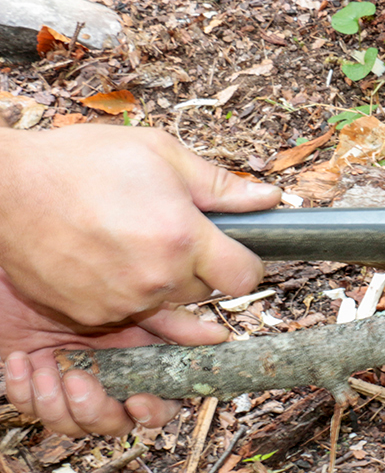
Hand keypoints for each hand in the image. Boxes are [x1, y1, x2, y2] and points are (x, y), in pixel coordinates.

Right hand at [0, 125, 281, 325]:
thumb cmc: (82, 163)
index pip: (246, 277)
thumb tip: (270, 199)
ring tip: (131, 242)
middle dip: (198, 268)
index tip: (234, 252)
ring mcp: (122, 303)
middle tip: (167, 233)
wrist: (4, 188)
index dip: (246, 263)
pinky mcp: (90, 318)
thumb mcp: (160, 154)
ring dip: (161, 283)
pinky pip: (127, 315)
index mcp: (182, 238)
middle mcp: (157, 279)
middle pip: (206, 292)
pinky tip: (106, 260)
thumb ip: (221, 184)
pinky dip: (125, 294)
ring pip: (167, 305)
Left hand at [0, 269, 229, 435]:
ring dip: (56, 401)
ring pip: (71, 424)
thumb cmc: (79, 277)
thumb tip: (218, 336)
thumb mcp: (130, 300)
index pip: (159, 403)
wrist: (28, 263)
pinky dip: (24, 388)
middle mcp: (107, 380)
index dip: (153, 411)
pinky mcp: (33, 386)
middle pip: (115, 423)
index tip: (138, 401)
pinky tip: (22, 360)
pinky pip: (30, 407)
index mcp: (138, 364)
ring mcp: (70, 386)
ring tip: (46, 366)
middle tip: (79, 380)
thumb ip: (172, 322)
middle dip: (95, 411)